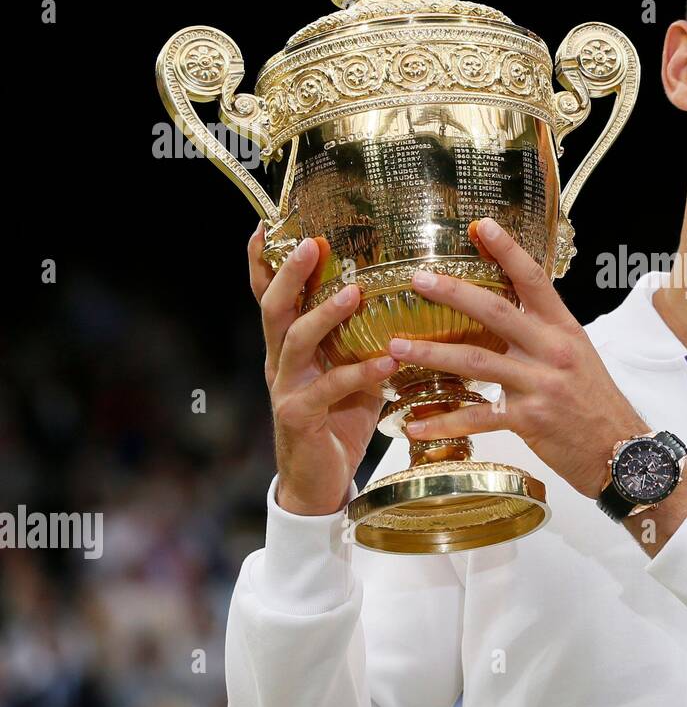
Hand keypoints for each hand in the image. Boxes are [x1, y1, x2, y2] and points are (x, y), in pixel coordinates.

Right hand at [250, 223, 397, 515]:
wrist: (319, 482)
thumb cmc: (339, 419)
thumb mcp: (348, 369)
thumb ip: (360, 337)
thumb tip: (401, 296)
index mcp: (289, 346)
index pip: (270, 295)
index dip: (265, 262)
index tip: (268, 224)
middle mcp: (280, 361)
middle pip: (274, 308)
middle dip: (290, 273)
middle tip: (313, 244)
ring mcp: (285, 388)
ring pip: (295, 342)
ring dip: (326, 315)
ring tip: (356, 293)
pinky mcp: (299, 416)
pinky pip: (327, 388)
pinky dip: (360, 372)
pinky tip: (388, 360)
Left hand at [390, 217, 645, 498]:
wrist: (621, 450)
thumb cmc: (596, 402)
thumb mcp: (577, 356)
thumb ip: (542, 334)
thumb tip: (503, 314)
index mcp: (564, 329)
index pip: (534, 279)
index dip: (507, 250)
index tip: (481, 226)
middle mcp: (552, 350)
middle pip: (496, 311)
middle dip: (452, 292)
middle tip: (418, 280)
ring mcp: (540, 384)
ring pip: (476, 360)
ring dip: (431, 352)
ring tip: (396, 346)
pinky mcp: (528, 420)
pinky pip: (477, 418)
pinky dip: (442, 423)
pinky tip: (414, 425)